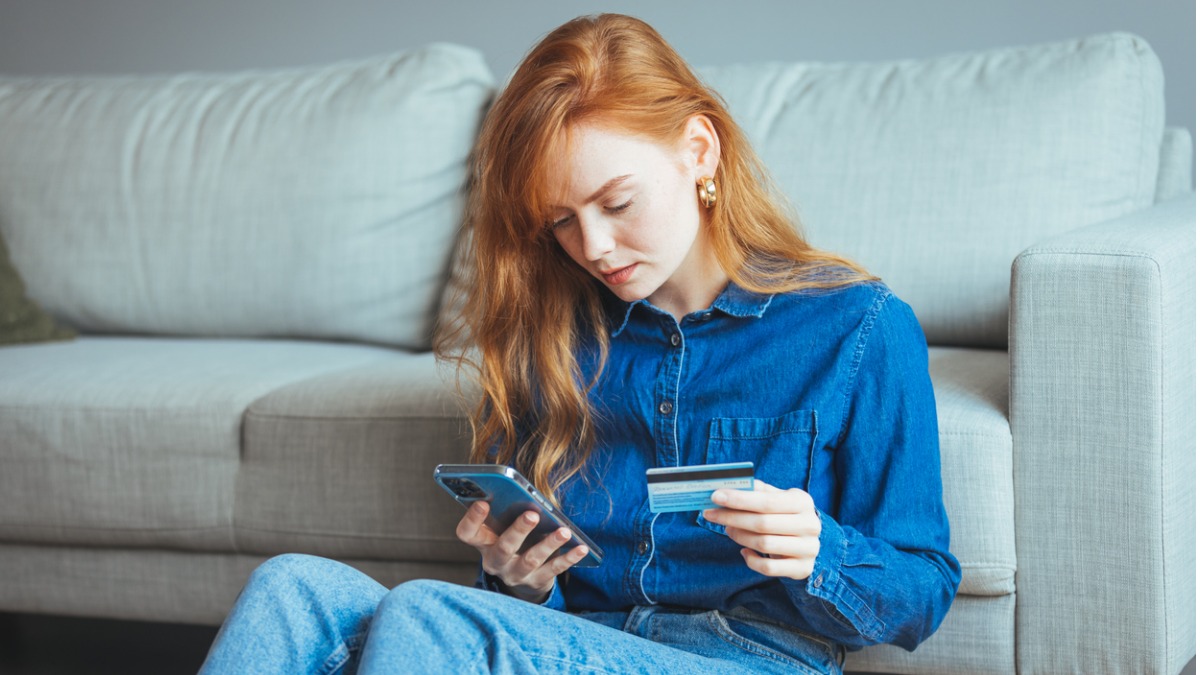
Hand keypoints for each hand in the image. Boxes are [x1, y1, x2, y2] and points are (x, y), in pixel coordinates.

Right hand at [455, 501, 589, 602]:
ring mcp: (515, 575)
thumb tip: (522, 491)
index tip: (483, 502)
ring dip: (548, 544)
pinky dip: (569, 558)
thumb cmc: (513, 540)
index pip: (467, 533)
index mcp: (483, 543)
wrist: (523, 577)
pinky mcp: (537, 581)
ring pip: (531, 560)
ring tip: (564, 531)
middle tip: (532, 515)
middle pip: (503, 548)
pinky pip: (554, 570)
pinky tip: (581, 547)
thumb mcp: (503, 528)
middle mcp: (495, 562)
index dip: (472, 519)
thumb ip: (505, 513)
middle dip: (518, 531)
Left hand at [702, 480, 820, 579]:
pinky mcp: (802, 569)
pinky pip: (768, 568)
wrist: (810, 542)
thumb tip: (729, 485)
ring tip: (728, 529)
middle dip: (732, 518)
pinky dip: (751, 560)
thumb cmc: (786, 515)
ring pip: (764, 545)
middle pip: (762, 523)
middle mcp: (809, 525)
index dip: (739, 499)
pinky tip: (744, 551)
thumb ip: (758, 491)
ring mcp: (808, 549)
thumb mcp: (778, 498)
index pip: (766, 501)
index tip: (715, 496)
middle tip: (711, 514)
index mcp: (802, 502)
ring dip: (739, 536)